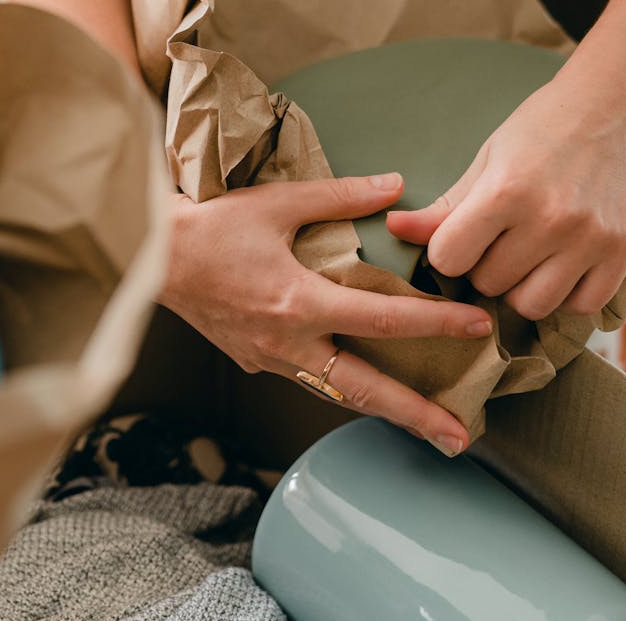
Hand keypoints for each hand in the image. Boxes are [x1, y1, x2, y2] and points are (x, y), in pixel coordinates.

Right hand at [159, 173, 493, 454]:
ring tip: (424, 426)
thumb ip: (341, 197)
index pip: (385, 321)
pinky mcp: (252, 360)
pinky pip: (307, 379)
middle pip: (366, 390)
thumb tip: (395, 187)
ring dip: (382, 410)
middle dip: (416, 417)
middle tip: (460, 438)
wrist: (148, 257)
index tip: (478, 328)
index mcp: (299, 303)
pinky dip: (341, 386)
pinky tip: (362, 385)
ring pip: (336, 393)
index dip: (437, 325)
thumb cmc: (210, 226)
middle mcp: (288, 344)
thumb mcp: (277, 203)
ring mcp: (268, 360)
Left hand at [386, 69, 625, 321]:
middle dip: (485, 267)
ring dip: (521, 288)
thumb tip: (393, 230)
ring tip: (528, 256)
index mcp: (506, 191)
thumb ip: (443, 206)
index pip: (449, 259)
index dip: (447, 252)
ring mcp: (590, 238)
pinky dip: (566, 295)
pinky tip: (561, 266)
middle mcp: (549, 219)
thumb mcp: (487, 160)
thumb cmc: (542, 129)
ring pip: (532, 305)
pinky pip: (582, 306)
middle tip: (500, 239)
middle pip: (489, 283)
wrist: (615, 104)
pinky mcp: (622, 250)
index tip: (460, 236)